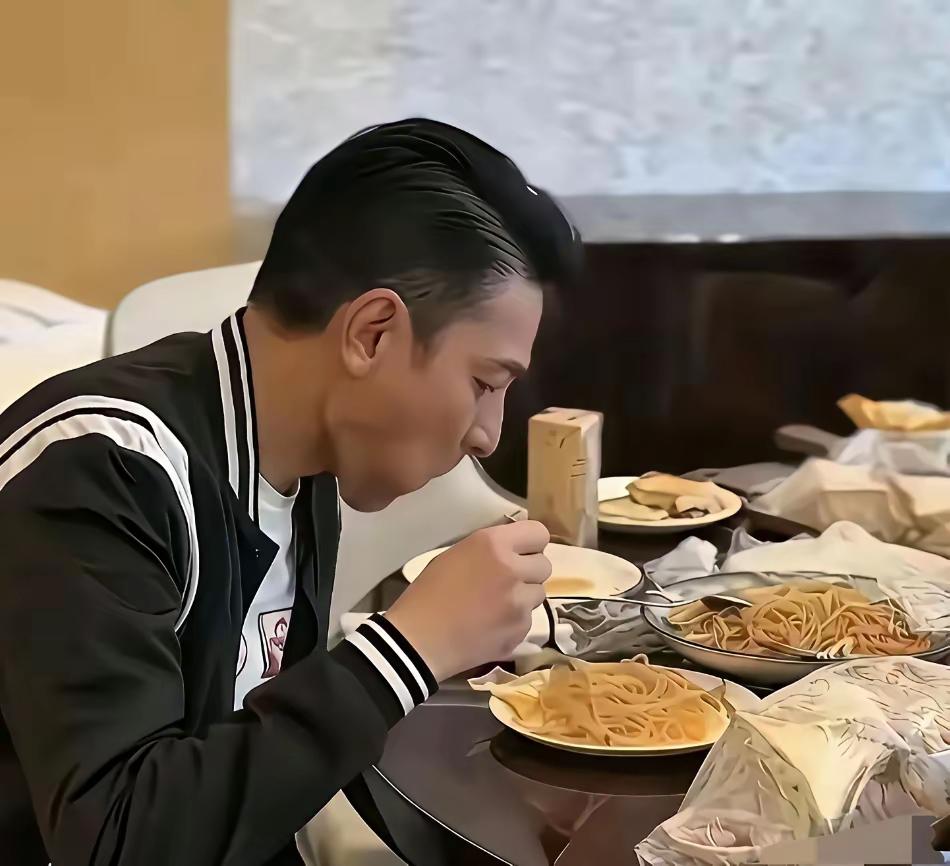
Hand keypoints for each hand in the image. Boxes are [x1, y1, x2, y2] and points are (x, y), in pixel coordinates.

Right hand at [385, 521, 551, 681]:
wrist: (419, 641)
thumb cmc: (428, 592)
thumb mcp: (456, 555)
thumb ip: (489, 549)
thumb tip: (512, 549)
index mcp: (493, 545)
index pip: (539, 533)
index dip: (531, 543)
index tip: (520, 552)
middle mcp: (513, 570)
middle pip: (544, 565)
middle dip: (529, 572)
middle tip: (506, 581)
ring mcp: (520, 604)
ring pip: (538, 594)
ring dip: (523, 597)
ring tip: (496, 606)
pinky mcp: (521, 631)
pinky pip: (528, 620)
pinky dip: (514, 622)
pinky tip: (491, 627)